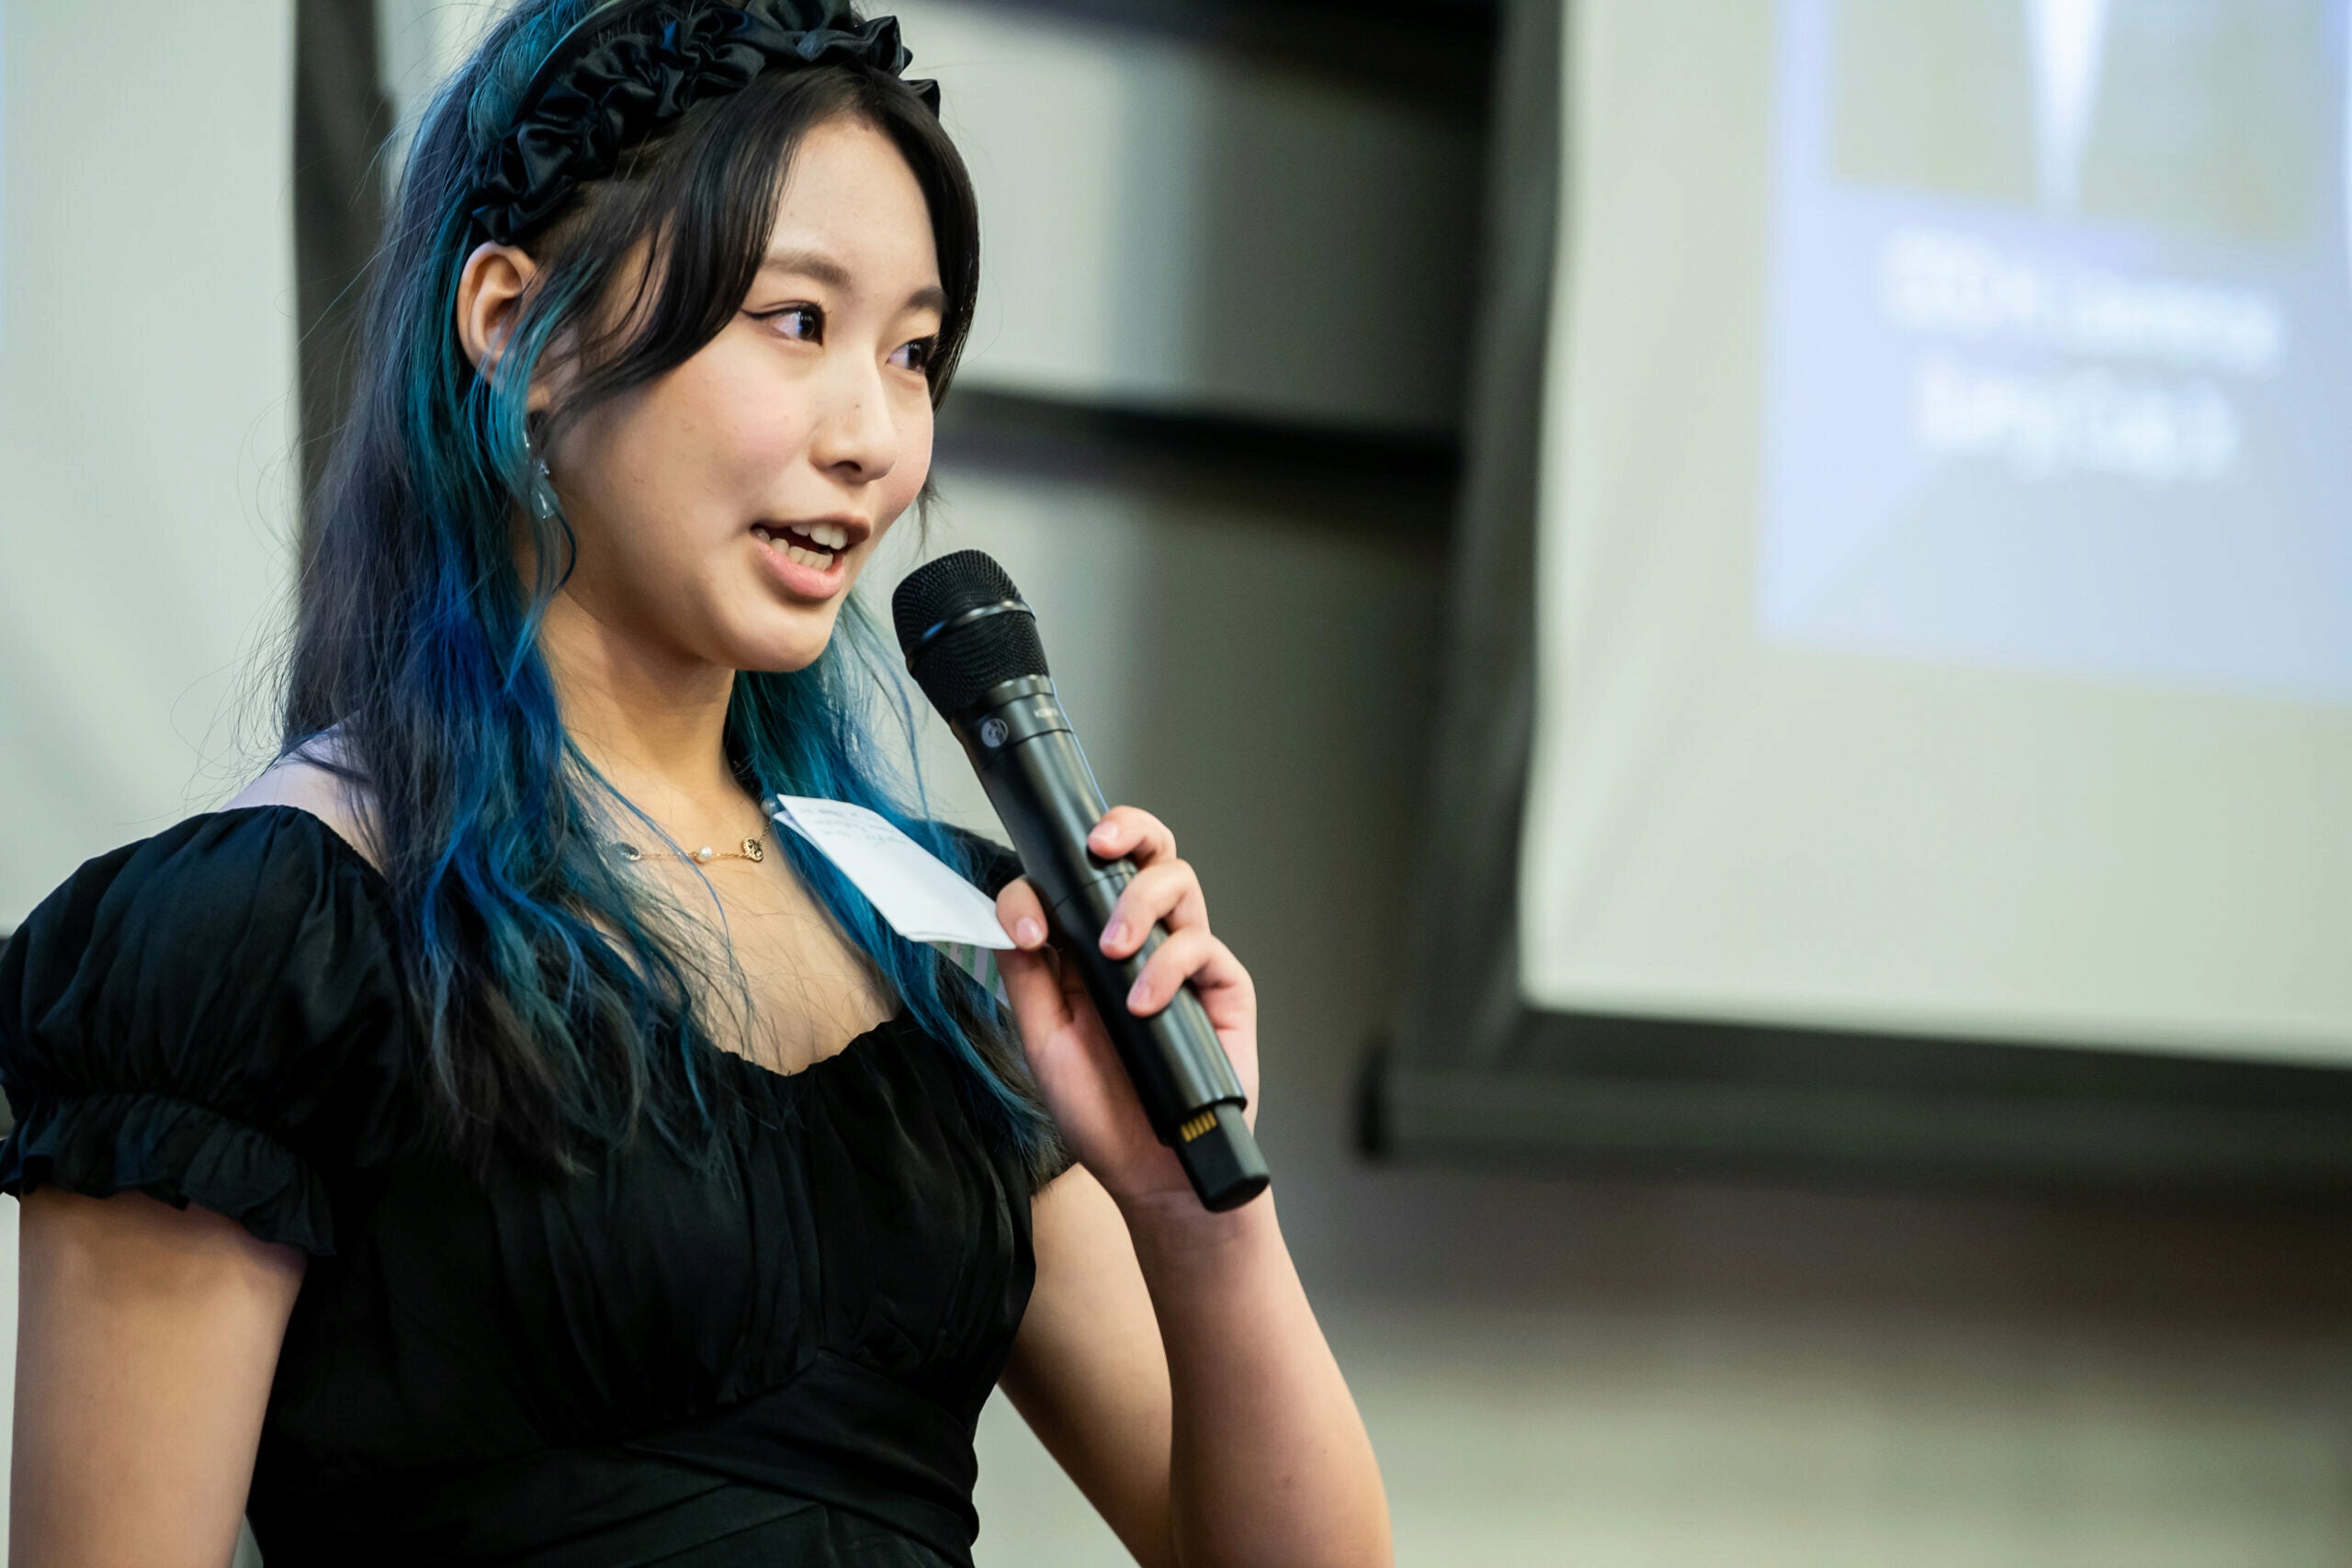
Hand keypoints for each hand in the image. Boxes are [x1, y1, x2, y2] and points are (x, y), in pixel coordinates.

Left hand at [993, 806, 1259, 1210]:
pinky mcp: (1224, 986)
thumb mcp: (1044, 1040)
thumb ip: (1029, 977)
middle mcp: (1144, 941)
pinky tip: (1144, 1005)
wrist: (1151, 1171)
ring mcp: (1186, 959)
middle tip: (1098, 846)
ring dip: (1141, 900)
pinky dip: (1169, 966)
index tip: (1026, 925)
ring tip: (1116, 947)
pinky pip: (1202, 946)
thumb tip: (1013, 913)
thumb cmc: (1100, 1110)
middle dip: (1127, 828)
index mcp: (1093, 947)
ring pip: (1179, 881)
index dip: (1047, 881)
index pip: (1076, 882)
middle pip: (1148, 853)